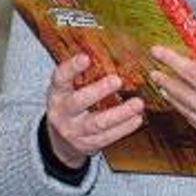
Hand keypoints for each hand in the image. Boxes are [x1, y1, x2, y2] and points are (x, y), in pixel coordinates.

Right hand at [44, 54, 144, 168]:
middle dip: (98, 91)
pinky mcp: (87, 144)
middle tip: (117, 80)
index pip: (60, 78)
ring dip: (120, 113)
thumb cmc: (70, 105)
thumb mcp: (69, 88)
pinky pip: (107, 137)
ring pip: (97, 123)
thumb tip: (108, 50)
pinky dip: (124, 128)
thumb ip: (83, 74)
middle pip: (78, 102)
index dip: (71, 67)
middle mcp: (62, 113)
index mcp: (57, 93)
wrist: (61, 140)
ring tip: (138, 103)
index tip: (86, 57)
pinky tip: (137, 118)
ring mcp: (74, 131)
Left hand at [148, 47, 195, 156]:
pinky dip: (189, 114)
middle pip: (183, 95)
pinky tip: (184, 106)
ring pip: (188, 114)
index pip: (191, 74)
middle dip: (166, 80)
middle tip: (154, 69)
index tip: (158, 51)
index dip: (172, 60)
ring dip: (174, 98)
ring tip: (163, 86)